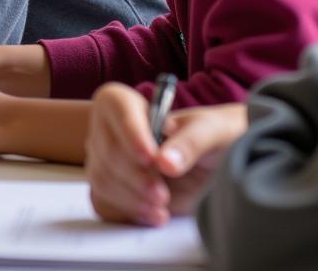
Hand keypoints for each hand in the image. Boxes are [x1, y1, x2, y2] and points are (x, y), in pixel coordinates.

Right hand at [87, 83, 246, 225]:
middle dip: (135, 177)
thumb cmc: (211, 136)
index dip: (132, 135)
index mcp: (124, 103)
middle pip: (108, 152)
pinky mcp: (111, 188)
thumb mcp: (211, 132)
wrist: (214, 164)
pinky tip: (153, 214)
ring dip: (131, 199)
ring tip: (161, 208)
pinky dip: (128, 213)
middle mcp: (109, 129)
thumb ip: (190, 142)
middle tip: (162, 194)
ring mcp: (106, 159)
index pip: (118, 110)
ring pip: (103, 179)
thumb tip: (166, 163)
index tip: (151, 159)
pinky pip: (104, 202)